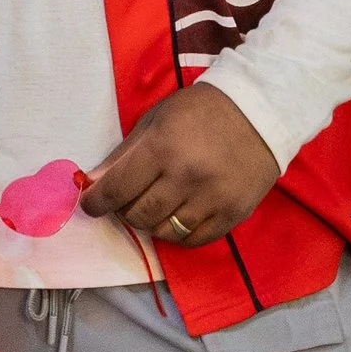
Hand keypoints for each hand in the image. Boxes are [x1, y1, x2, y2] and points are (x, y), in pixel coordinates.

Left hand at [80, 84, 278, 249]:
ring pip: (164, 232)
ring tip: (156, 204)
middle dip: (124, 211)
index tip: (90, 205)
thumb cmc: (201, 110)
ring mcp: (212, 199)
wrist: (260, 111)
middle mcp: (186, 177)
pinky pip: (193, 240)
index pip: (117, 189)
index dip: (96, 202)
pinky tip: (177, 215)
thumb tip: (95, 183)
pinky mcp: (233, 214)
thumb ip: (124, 154)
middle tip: (127, 199)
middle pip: (138, 215)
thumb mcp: (156, 119)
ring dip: (152, 223)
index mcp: (162, 148)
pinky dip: (179, 233)